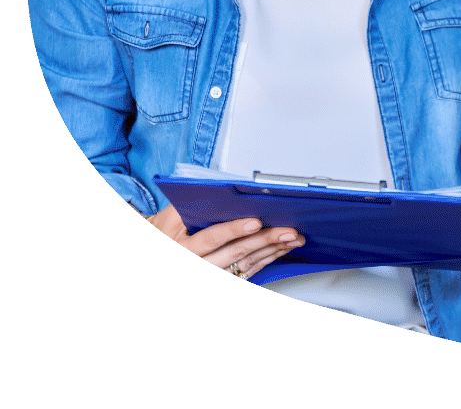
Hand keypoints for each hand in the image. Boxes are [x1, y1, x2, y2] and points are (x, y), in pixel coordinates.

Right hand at [146, 204, 304, 279]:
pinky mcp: (222, 279)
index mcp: (183, 248)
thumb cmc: (163, 232)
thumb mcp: (169, 216)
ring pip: (246, 264)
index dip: (234, 230)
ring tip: (293, 238)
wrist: (159, 253)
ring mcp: (212, 275)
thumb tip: (220, 190)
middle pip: (236, 254)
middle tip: (288, 231)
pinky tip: (281, 250)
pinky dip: (266, 259)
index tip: (256, 221)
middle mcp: (198, 265)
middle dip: (265, 241)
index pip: (211, 238)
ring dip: (272, 251)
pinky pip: (248, 271)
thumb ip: (193, 205)